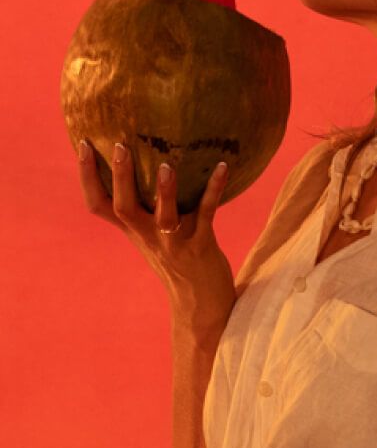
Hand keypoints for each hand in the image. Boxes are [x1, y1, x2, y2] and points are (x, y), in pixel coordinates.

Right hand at [78, 140, 235, 336]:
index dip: (87, 177)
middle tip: (119, 147)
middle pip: (124, 208)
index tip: (83, 145)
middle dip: (120, 178)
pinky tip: (222, 166)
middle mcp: (149, 237)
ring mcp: (174, 243)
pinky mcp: (201, 246)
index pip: (99, 205)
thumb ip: (147, 207)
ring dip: (164, 192)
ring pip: (165, 217)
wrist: (201, 303)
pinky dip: (213, 189)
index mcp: (134, 231)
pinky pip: (206, 213)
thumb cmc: (179, 261)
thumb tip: (151, 158)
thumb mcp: (154, 235)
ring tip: (166, 166)